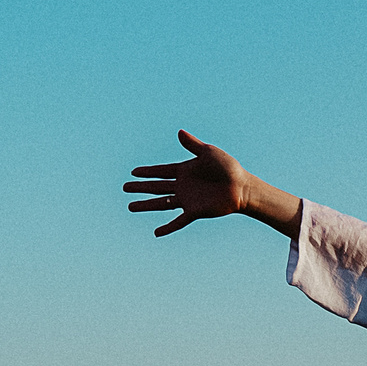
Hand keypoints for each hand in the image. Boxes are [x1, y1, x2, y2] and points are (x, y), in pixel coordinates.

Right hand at [124, 131, 288, 236]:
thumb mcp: (208, 153)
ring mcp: (187, 199)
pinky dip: (168, 227)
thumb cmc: (228, 168)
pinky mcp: (195, 211)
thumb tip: (179, 132)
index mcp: (184, 170)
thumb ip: (193, 144)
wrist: (242, 187)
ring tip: (130, 207)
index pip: (161, 171)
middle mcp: (183, 186)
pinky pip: (178, 221)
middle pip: (156, 187)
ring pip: (162, 203)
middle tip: (124, 187)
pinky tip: (156, 233)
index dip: (147, 172)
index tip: (133, 172)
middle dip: (140, 187)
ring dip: (146, 205)